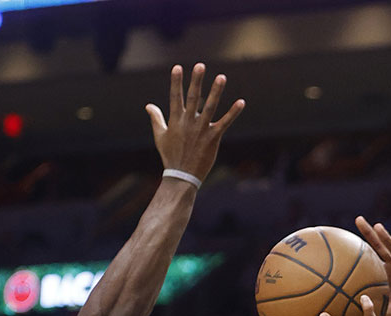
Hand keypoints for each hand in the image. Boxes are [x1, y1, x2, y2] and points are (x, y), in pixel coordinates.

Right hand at [145, 64, 245, 182]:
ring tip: (221, 76)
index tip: (177, 67)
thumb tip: (148, 105)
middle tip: (200, 65)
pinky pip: (225, 123)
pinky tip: (241, 102)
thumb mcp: (160, 136)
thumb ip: (156, 118)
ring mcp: (201, 130)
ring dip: (216, 91)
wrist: (182, 176)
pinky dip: (233, 113)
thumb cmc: (170, 155)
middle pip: (192, 97)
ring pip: (210, 107)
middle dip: (196, 81)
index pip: (175, 97)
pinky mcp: (213, 138)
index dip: (176, 82)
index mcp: (176, 120)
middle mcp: (188, 122)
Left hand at [354, 216, 390, 315]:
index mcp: (384, 272)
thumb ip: (373, 308)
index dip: (358, 249)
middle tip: (358, 219)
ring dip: (387, 238)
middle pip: (380, 246)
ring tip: (378, 227)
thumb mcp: (387, 310)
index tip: (342, 238)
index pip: (370, 257)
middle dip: (370, 233)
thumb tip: (354, 312)